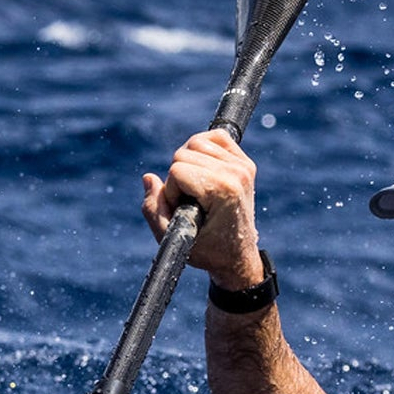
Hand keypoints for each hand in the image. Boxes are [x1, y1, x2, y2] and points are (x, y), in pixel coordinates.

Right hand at [140, 130, 266, 290]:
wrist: (237, 257)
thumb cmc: (207, 251)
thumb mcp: (173, 238)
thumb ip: (153, 209)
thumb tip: (149, 178)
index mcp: (223, 190)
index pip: (177, 169)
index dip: (172, 192)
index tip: (183, 211)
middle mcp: (236, 173)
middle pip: (184, 152)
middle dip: (178, 177)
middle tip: (190, 201)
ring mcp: (243, 166)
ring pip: (196, 142)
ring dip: (188, 162)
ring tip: (195, 188)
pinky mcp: (244, 162)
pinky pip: (215, 136)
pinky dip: (202, 148)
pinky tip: (202, 169)